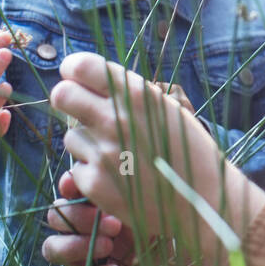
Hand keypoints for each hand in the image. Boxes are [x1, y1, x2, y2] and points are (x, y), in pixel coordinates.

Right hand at [43, 170, 140, 265]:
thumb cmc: (158, 231)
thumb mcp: (143, 207)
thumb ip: (122, 191)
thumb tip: (100, 172)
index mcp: (93, 202)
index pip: (68, 189)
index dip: (68, 185)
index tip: (78, 184)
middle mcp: (80, 227)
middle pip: (55, 216)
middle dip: (78, 217)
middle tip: (114, 224)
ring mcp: (78, 255)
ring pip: (51, 248)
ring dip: (76, 246)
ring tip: (108, 246)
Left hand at [49, 52, 248, 245]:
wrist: (203, 199)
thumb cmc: (187, 150)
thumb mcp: (167, 109)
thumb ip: (131, 93)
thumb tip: (91, 82)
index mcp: (137, 94)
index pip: (82, 66)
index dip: (73, 70)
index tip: (75, 76)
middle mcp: (116, 119)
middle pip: (61, 95)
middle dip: (66, 99)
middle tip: (77, 108)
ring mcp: (103, 152)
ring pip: (72, 135)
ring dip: (87, 142)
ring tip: (117, 154)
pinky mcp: (94, 182)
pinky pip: (77, 167)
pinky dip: (93, 171)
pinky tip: (119, 176)